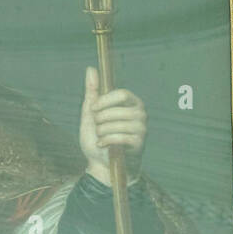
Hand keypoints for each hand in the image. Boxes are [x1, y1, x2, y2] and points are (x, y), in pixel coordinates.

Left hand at [79, 66, 146, 184]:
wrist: (100, 164)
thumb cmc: (97, 137)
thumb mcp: (91, 114)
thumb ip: (92, 92)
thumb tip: (90, 69)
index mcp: (131, 102)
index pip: (122, 93)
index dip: (105, 100)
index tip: (93, 108)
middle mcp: (140, 113)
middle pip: (118, 109)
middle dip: (101, 119)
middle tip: (97, 127)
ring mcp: (142, 129)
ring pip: (117, 124)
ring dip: (102, 132)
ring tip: (100, 137)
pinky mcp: (139, 144)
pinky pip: (120, 138)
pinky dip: (106, 142)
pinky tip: (102, 145)